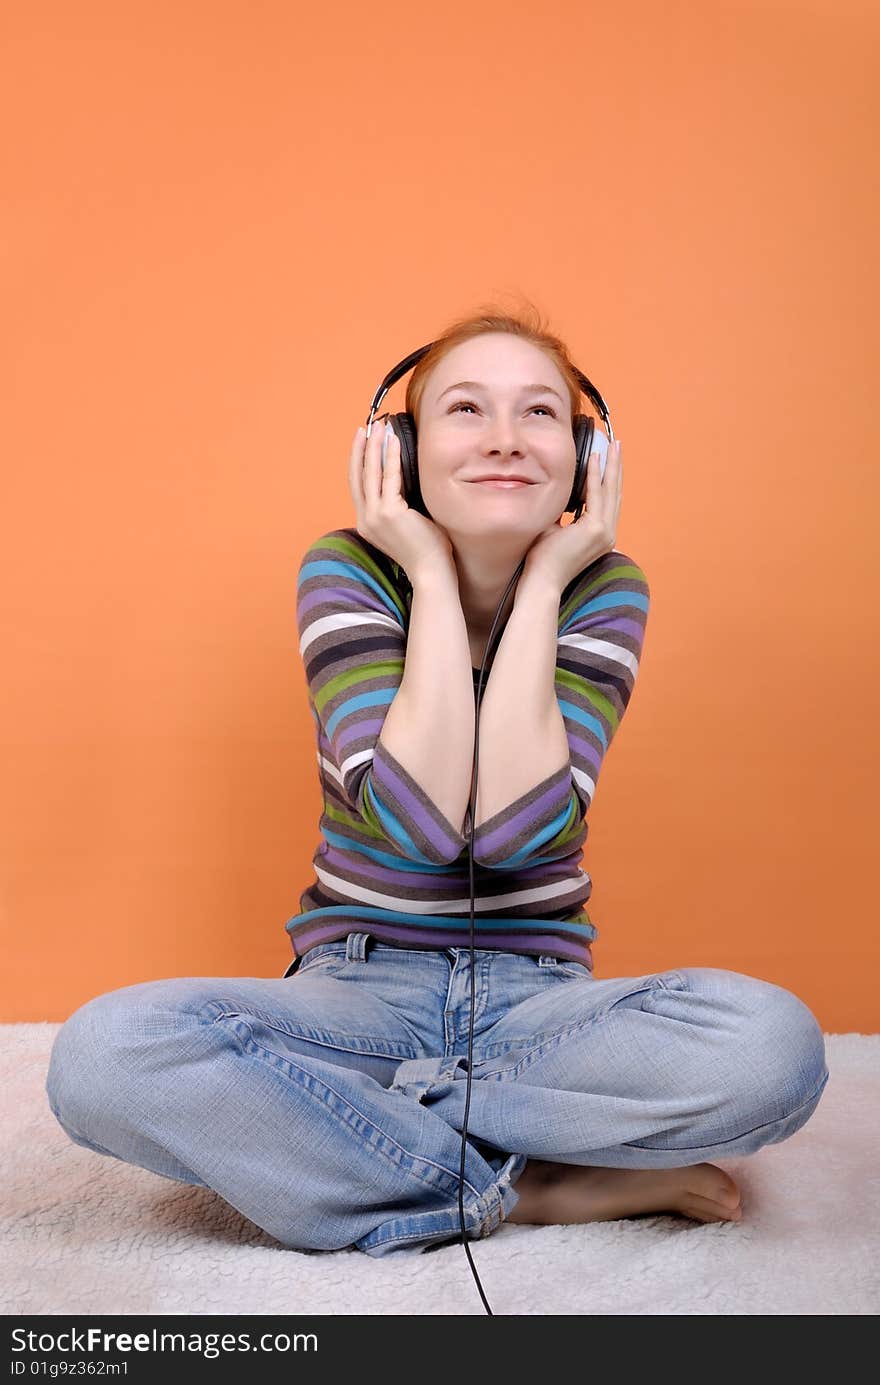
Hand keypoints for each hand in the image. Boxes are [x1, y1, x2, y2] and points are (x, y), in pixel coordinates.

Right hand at [349, 417, 455, 582]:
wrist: (432, 573)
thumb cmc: (427, 551)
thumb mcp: (407, 523)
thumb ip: (400, 503)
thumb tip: (405, 476)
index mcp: (368, 524)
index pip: (358, 486)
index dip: (359, 462)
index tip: (363, 442)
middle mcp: (366, 520)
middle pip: (358, 476)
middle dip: (361, 448)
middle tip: (366, 426)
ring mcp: (375, 517)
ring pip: (370, 473)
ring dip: (373, 446)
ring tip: (379, 427)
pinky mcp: (389, 514)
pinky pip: (388, 478)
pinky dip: (390, 457)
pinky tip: (394, 441)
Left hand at [522, 441, 622, 590]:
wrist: (541, 580)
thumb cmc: (542, 559)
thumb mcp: (554, 528)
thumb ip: (560, 511)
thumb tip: (555, 492)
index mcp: (599, 536)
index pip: (606, 501)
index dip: (608, 478)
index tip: (606, 459)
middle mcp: (607, 534)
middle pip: (615, 493)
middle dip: (616, 467)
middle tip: (617, 444)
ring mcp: (604, 533)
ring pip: (610, 491)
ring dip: (611, 465)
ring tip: (613, 445)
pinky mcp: (596, 530)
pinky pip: (597, 495)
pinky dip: (596, 475)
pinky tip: (595, 458)